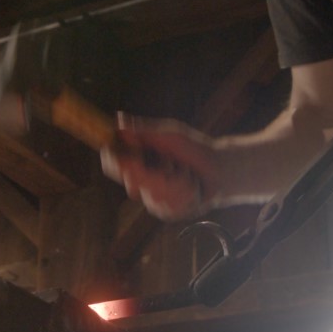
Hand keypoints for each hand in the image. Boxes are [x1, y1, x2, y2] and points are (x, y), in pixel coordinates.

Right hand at [100, 115, 219, 220]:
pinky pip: (167, 208)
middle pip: (131, 182)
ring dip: (175, 184)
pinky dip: (183, 195)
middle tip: (171, 166)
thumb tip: (118, 120)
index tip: (127, 159)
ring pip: (152, 196)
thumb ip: (144, 131)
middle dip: (154, 175)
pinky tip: (191, 189)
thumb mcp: (170, 135)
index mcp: (137, 158)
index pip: (113, 162)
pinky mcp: (166, 211)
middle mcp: (140, 178)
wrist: (219, 170)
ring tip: (187, 175)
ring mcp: (152, 196)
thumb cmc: (194, 149)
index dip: (114, 162)